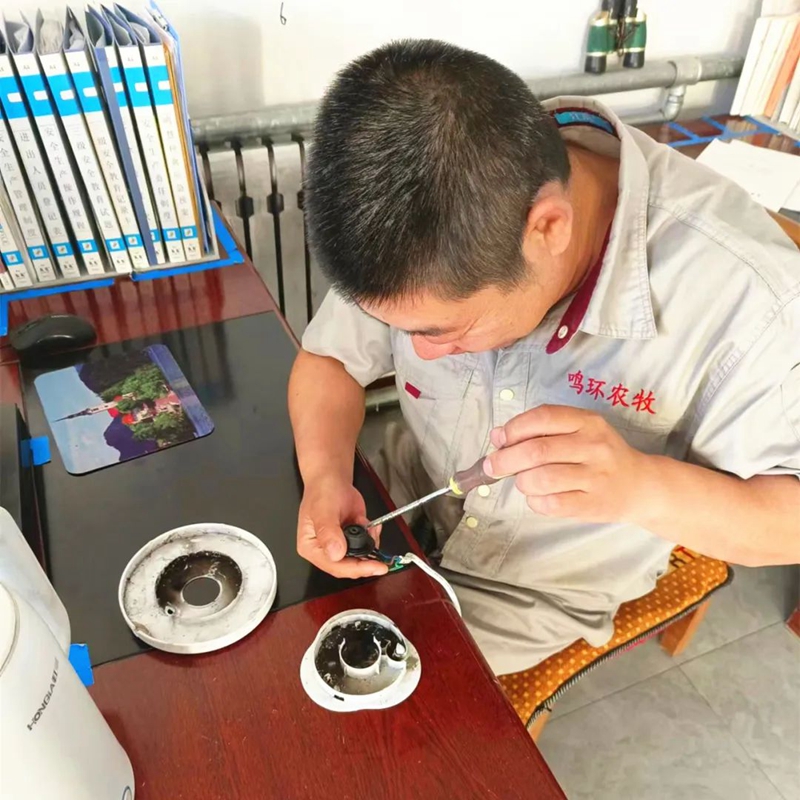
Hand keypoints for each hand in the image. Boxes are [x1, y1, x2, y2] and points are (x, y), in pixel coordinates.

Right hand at [296, 477, 387, 578]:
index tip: (374, 567)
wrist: (332, 479)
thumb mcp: (324, 510)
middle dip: (366, 560)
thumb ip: (329, 532)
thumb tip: (336, 553)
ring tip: (371, 528)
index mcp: (311, 547)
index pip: (334, 566)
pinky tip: (371, 525)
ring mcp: (339, 545)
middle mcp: (324, 550)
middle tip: (382, 558)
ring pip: (360, 558)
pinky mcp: (351, 539)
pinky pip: (366, 546)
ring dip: (371, 545)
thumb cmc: (322, 491)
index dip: (355, 569)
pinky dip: (373, 537)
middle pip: (348, 566)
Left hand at [485, 405, 652, 522]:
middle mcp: (594, 446)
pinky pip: (551, 504)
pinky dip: (535, 501)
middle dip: (505, 459)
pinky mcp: (593, 504)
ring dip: (521, 481)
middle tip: (493, 466)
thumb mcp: (578, 432)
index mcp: (587, 422)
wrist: (641, 485)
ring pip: (541, 479)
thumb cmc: (599, 456)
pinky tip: (537, 497)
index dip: (513, 429)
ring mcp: (596, 476)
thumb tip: (497, 436)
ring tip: (523, 481)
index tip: (499, 439)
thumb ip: (539, 430)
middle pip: (536, 451)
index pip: (542, 417)